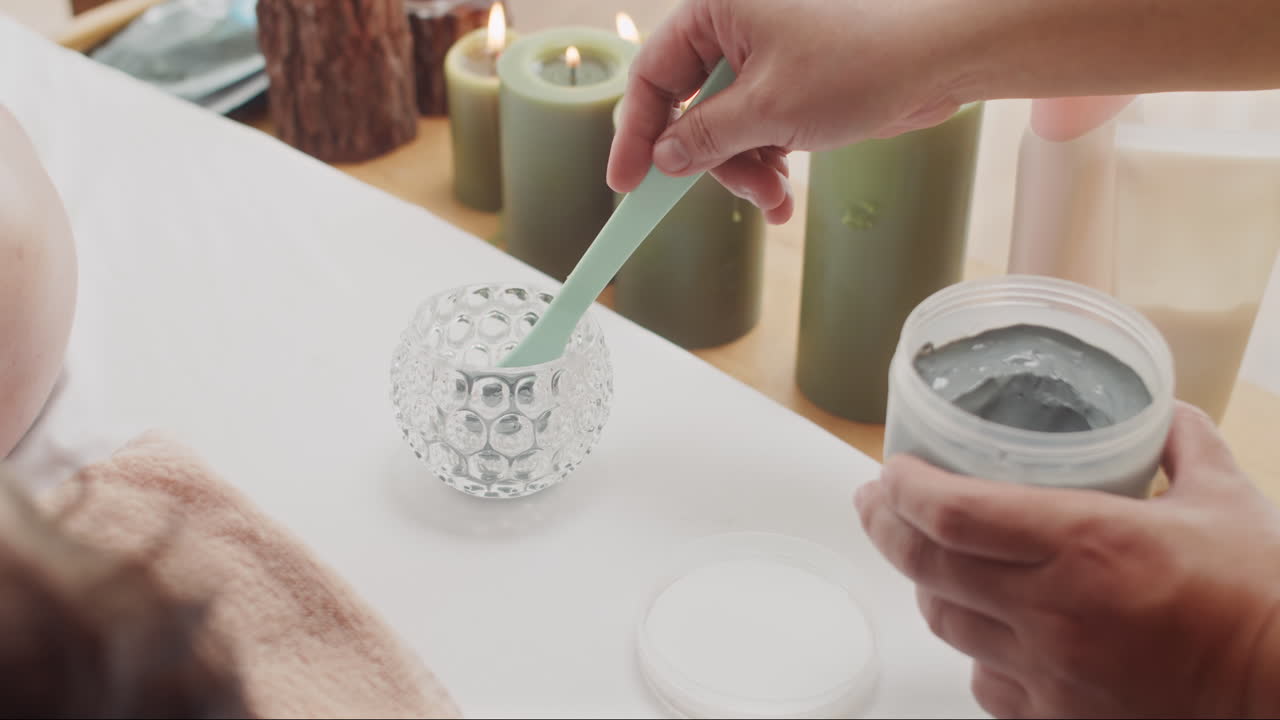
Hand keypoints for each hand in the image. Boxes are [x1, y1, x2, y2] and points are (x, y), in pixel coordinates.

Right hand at [607, 0, 971, 223]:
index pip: (653, 76)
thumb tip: (664, 159)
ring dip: (745, 171)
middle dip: (712, 162)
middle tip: (741, 193)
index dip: (638, 133)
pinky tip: (783, 196)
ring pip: (725, 129)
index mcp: (716, 9)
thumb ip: (705, 137)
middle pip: (690, 109)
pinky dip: (766, 165)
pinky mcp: (790, 83)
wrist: (941, 59)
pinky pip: (757, 131)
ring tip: (776, 198)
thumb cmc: (862, 60)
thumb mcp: (769, 109)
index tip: (626, 182)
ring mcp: (764, 57)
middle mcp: (735, 28)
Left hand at [856, 403, 1279, 717]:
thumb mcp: (1227, 500)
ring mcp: (1050, 671)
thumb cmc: (1263, 600)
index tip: (891, 469)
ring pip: (946, 622)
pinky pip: (983, 680)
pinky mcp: (1059, 718)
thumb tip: (1164, 414)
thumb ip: (1185, 445)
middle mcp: (1053, 609)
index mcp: (1086, 542)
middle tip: (876, 502)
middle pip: (926, 565)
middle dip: (886, 526)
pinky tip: (983, 627)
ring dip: (926, 584)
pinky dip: (973, 648)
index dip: (903, 487)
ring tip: (926, 555)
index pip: (952, 512)